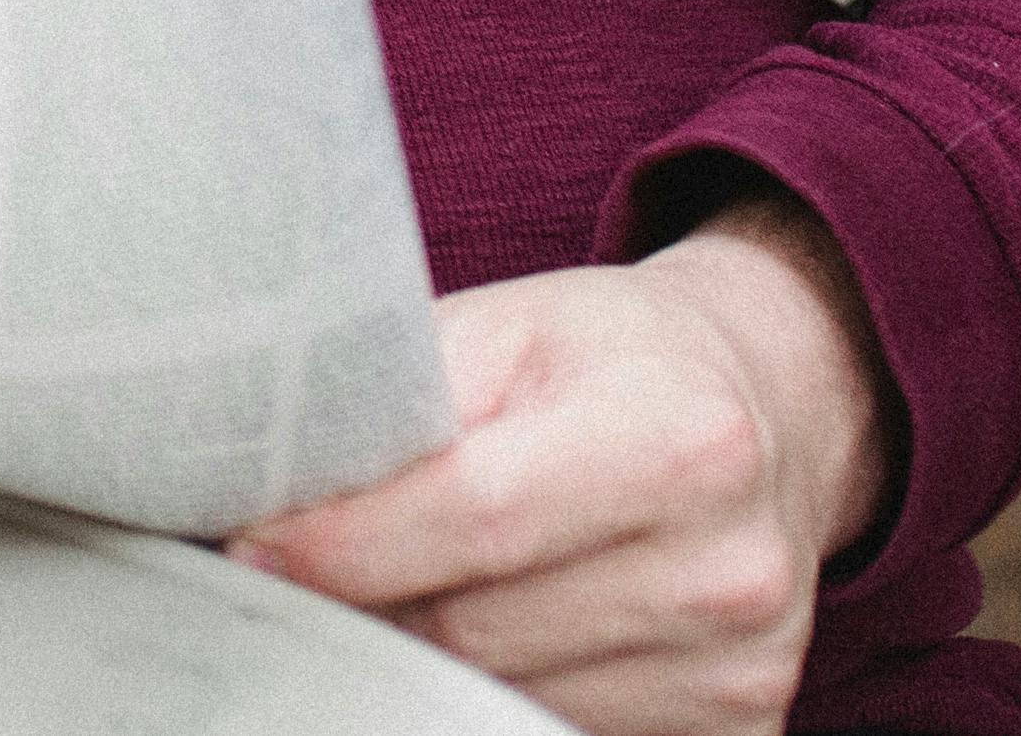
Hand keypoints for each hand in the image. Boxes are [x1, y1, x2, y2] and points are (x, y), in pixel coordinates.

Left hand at [230, 196, 893, 735]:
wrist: (770, 411)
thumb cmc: (616, 357)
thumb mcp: (515, 325)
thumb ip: (411, 397)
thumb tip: (277, 478)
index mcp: (678, 434)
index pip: (476, 513)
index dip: (346, 540)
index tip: (250, 544)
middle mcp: (727, 565)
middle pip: (476, 627)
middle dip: (362, 601)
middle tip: (289, 568)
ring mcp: (738, 671)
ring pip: (501, 698)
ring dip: (417, 655)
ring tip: (388, 589)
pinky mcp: (735, 735)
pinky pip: (558, 731)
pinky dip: (489, 694)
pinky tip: (469, 630)